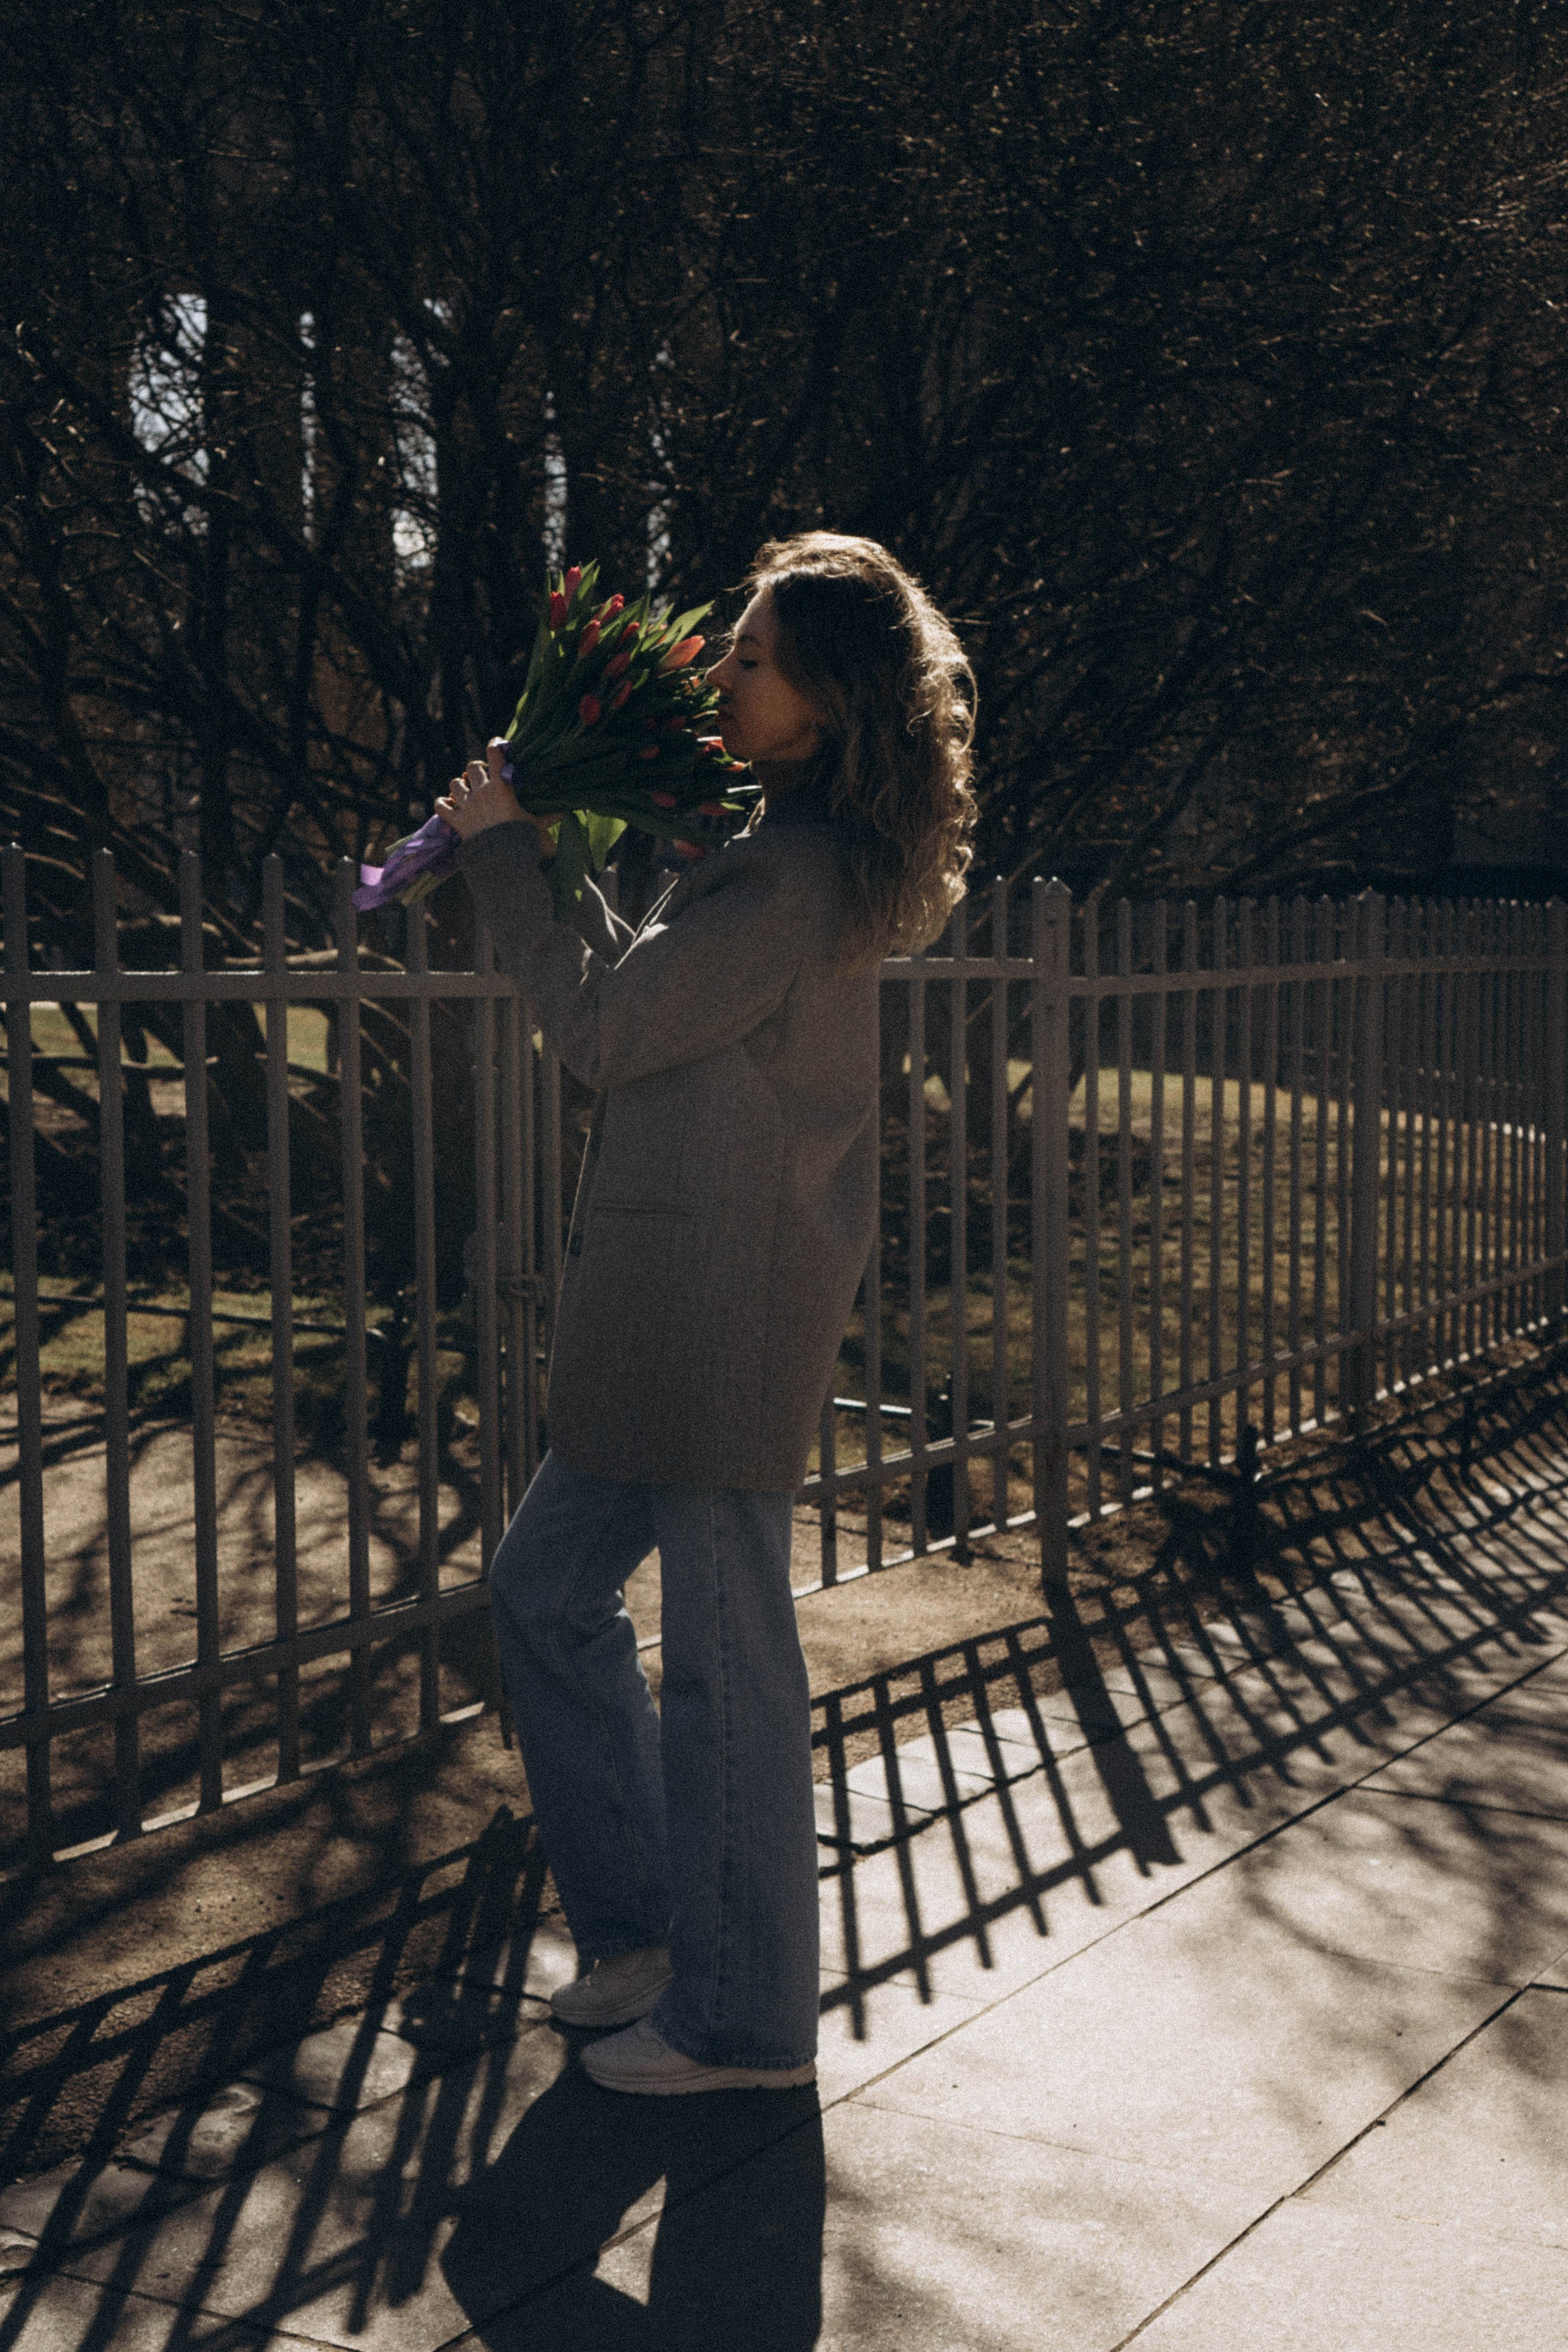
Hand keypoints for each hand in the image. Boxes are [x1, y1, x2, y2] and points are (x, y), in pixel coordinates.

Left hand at [435, 740, 559, 860]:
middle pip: (472, 766)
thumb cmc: (527, 842)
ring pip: (455, 784)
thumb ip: (550, 817)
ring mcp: (467, 807)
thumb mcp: (540, 827)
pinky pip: (441, 806)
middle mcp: (482, 792)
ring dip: (460, 786)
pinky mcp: (457, 823)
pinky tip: (451, 806)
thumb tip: (566, 812)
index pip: (495, 754)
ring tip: (468, 793)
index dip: (495, 746)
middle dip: (478, 770)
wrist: (506, 864)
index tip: (497, 745)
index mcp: (502, 787)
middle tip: (485, 779)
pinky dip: (443, 804)